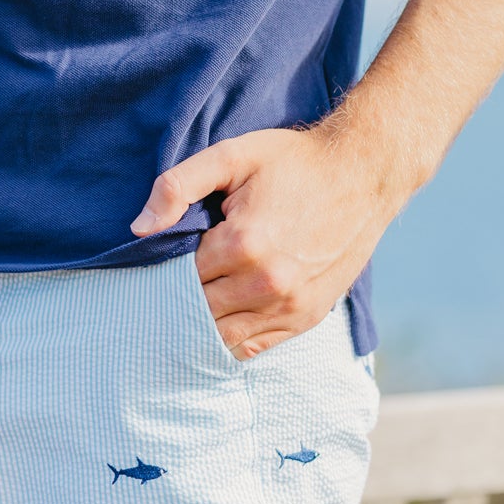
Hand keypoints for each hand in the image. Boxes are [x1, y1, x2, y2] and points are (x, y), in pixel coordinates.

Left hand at [130, 126, 397, 358]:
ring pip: (222, 336)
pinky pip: (254, 347)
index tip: (169, 257)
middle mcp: (267, 282)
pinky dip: (231, 341)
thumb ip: (178, 186)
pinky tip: (220, 322)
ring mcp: (290, 305)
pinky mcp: (307, 317)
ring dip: (202, 324)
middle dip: (182, 297)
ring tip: (195, 303)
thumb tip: (139, 229)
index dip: (168, 268)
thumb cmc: (294, 162)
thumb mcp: (233, 156)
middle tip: (176, 282)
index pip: (179, 276)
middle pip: (197, 309)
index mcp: (243, 243)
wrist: (364, 174)